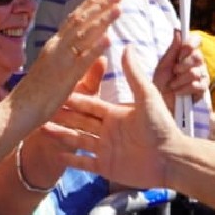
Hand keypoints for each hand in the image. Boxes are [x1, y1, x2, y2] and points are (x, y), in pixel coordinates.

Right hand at [18, 0, 120, 117]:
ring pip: (83, 35)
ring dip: (102, 20)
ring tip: (118, 8)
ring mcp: (60, 61)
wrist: (16, 112)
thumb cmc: (37, 97)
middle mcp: (57, 48)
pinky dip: (95, 48)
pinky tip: (109, 38)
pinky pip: (82, 60)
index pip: (74, 19)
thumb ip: (84, 65)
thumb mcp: (63, 75)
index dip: (90, 5)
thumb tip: (104, 55)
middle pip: (80, 21)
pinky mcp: (64, 78)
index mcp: (54, 45)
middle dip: (99, 5)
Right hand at [49, 48, 181, 189]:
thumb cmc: (162, 127)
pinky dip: (72, 160)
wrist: (171, 158)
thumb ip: (134, 75)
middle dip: (63, 116)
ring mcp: (106, 150)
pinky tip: (57, 155)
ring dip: (61, 135)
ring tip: (43, 129)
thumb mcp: (147, 97)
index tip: (57, 92)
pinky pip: (85, 163)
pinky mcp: (107, 167)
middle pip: (80, 121)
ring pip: (78, 140)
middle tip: (43, 109)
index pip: (90, 104)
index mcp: (116, 114)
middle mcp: (108, 131)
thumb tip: (126, 47)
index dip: (74, 99)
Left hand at [155, 30, 207, 102]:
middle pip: (198, 56)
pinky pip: (197, 85)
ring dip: (180, 80)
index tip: (183, 50)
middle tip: (174, 71)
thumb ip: (172, 49)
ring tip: (173, 85)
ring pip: (196, 72)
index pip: (196, 41)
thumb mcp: (163, 65)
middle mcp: (197, 63)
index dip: (191, 43)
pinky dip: (184, 89)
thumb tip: (177, 30)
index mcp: (187, 54)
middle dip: (182, 65)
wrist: (162, 103)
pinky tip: (178, 92)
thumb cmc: (161, 83)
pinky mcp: (203, 89)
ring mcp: (202, 75)